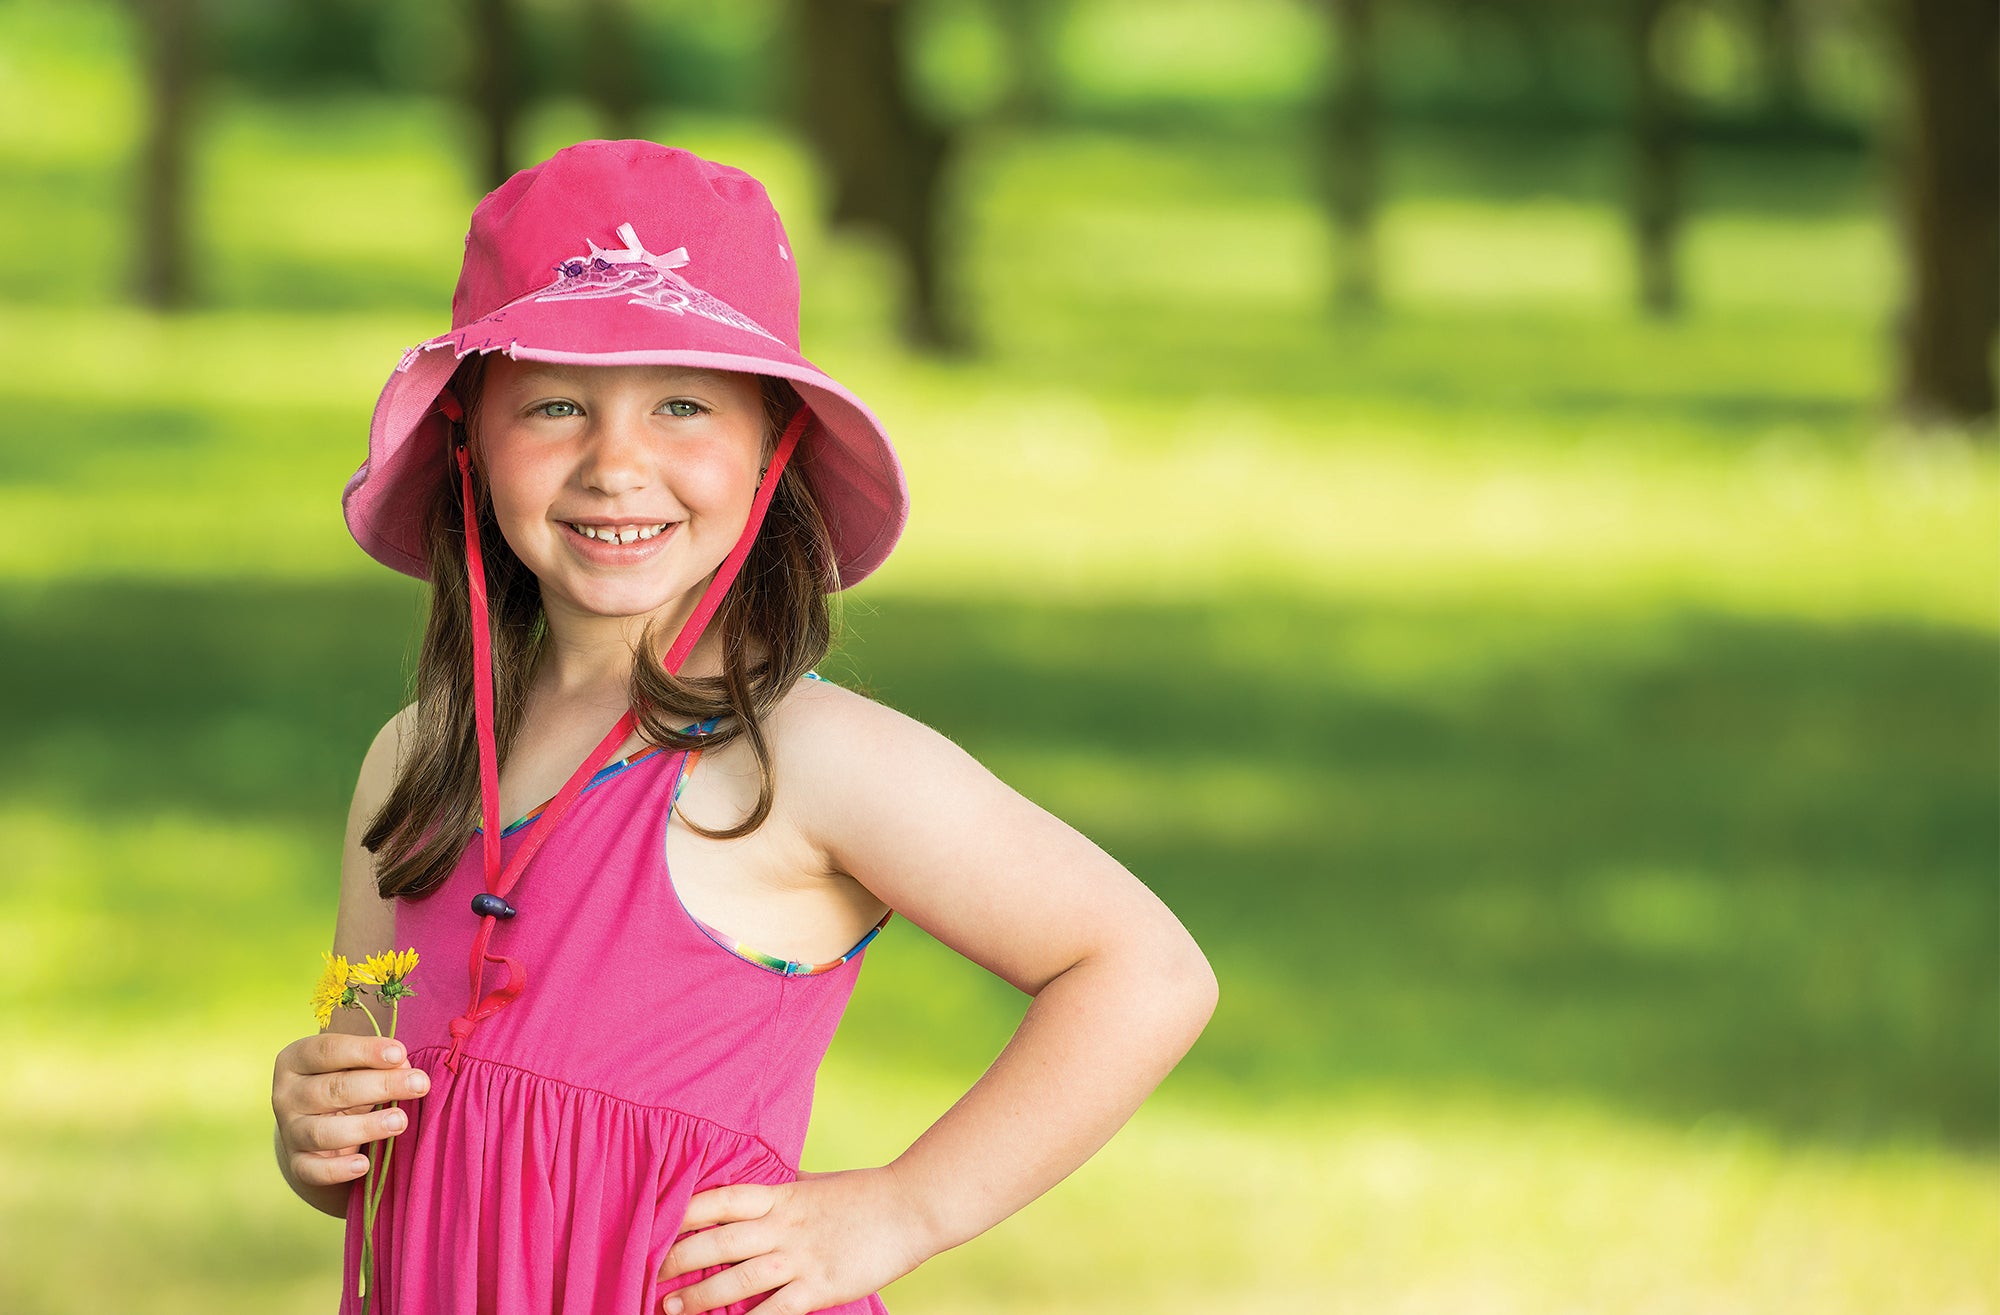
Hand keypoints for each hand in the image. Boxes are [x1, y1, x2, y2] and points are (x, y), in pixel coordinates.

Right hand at [271, 1032, 429, 1188]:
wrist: (317, 1129)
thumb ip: (377, 1063)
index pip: (327, 1050)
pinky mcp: (297, 1164)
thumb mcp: (357, 1067)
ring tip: (401, 1121)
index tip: (400, 1053)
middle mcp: (286, 1095)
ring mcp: (290, 1132)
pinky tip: (364, 1165)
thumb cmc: (345, 1084)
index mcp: (296, 1059)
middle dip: (381, 1085)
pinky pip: (313, 1170)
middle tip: (420, 1084)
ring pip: (322, 1131)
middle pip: (332, 1089)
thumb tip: (404, 1068)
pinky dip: (337, 1170)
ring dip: (365, 1127)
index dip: (365, 1050)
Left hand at [655, 1166, 931, 1314]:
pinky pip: (775, 1311)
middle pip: (719, 1241)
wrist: (913, 1206)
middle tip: (649, 1272)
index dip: (684, 1211)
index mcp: (782, 1195)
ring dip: (700, 1296)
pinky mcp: (820, 1286)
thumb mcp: (816, 1186)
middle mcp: (784, 1225)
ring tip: (670, 1307)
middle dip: (678, 1257)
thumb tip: (755, 1200)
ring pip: (738, 1279)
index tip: (655, 1221)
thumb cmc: (865, 1195)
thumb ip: (784, 1194)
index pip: (721, 1199)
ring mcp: (801, 1256)